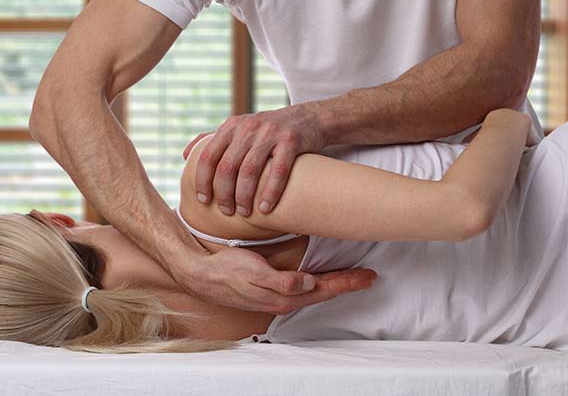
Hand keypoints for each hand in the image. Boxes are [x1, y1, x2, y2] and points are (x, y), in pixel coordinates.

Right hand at [174, 246, 376, 313]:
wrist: (202, 275)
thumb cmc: (227, 270)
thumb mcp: (254, 272)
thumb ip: (282, 280)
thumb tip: (308, 283)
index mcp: (284, 297)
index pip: (324, 289)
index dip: (347, 282)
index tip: (367, 276)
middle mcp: (284, 300)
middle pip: (323, 292)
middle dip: (347, 284)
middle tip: (369, 276)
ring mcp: (277, 297)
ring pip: (314, 292)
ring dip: (334, 284)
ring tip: (351, 278)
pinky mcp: (271, 290)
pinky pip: (302, 290)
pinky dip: (317, 284)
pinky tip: (319, 280)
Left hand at [183, 103, 326, 216]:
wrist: (309, 118)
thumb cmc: (269, 130)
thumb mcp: (239, 127)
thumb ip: (212, 139)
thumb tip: (185, 155)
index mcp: (231, 126)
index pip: (208, 156)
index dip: (202, 180)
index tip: (203, 200)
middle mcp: (247, 127)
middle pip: (227, 166)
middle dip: (224, 193)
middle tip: (226, 211)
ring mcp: (270, 133)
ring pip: (249, 171)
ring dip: (244, 196)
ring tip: (244, 212)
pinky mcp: (291, 140)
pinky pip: (278, 171)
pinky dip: (270, 192)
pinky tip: (265, 208)